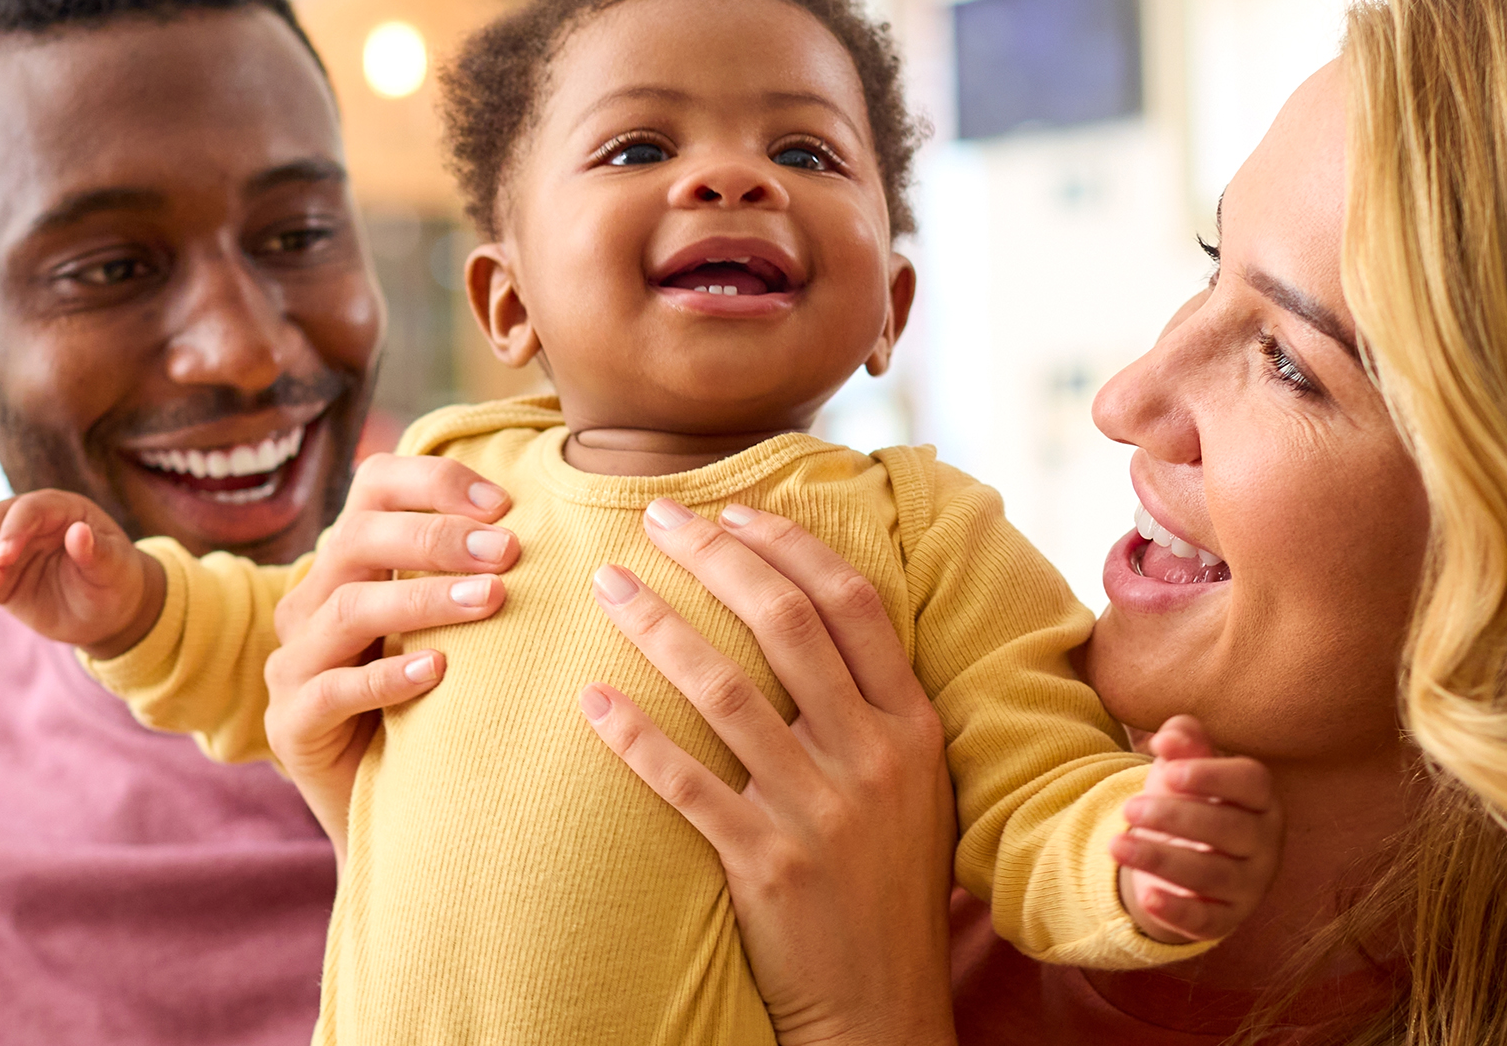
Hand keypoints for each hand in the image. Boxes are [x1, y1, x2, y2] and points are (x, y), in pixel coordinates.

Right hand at [0, 489, 163, 655]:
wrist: (107, 611)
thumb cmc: (115, 582)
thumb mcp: (115, 570)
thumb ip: (98, 552)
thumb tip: (79, 532)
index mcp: (61, 509)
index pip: (27, 509)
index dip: (12, 530)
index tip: (3, 559)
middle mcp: (27, 521)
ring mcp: (5, 545)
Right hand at [261, 454, 518, 865]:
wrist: (396, 812)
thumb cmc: (436, 706)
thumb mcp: (454, 630)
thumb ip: (478, 576)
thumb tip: (561, 523)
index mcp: (349, 564)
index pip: (374, 487)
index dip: (434, 483)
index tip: (505, 504)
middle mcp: (311, 603)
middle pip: (358, 537)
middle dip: (438, 537)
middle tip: (509, 553)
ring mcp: (293, 663)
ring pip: (348, 607)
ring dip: (423, 597)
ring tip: (489, 600)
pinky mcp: (290, 723)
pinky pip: (332, 690)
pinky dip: (387, 678)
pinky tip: (438, 672)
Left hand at [578, 500, 957, 1045]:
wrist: (880, 1007)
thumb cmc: (885, 885)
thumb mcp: (915, 786)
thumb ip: (877, 705)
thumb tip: (821, 611)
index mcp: (912, 725)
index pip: (851, 602)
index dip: (787, 545)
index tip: (730, 511)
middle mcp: (873, 757)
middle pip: (786, 624)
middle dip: (715, 557)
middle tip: (655, 519)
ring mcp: (820, 812)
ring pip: (726, 691)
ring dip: (658, 626)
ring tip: (608, 586)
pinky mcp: (765, 866)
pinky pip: (686, 785)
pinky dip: (634, 736)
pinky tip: (592, 700)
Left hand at [1111, 714, 1282, 943]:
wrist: (1182, 859)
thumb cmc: (1189, 801)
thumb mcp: (1184, 769)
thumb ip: (1183, 742)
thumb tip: (1168, 736)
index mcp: (1261, 799)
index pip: (1252, 782)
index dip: (1212, 775)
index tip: (1169, 772)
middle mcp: (1265, 843)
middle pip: (1230, 828)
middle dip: (1175, 817)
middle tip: (1129, 809)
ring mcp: (1250, 885)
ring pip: (1212, 874)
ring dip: (1160, 859)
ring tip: (1115, 845)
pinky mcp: (1226, 919)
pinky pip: (1206, 920)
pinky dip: (1176, 910)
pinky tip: (1146, 897)